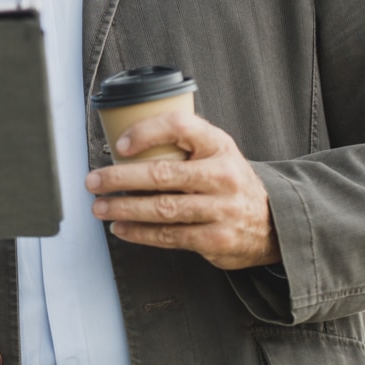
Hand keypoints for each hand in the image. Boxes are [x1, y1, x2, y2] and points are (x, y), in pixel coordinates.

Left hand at [85, 111, 279, 269]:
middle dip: (119, 178)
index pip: (181, 126)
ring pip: (162, 208)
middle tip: (93, 181)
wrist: (270, 222)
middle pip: (162, 174)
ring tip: (100, 207)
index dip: (146, 132)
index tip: (119, 144)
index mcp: (219, 145)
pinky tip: (121, 227)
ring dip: (124, 208)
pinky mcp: (216, 238)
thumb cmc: (228, 182)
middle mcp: (222, 175)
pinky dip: (139, 233)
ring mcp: (221, 209)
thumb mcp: (216, 153)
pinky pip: (169, 236)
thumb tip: (123, 145)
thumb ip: (182, 145)